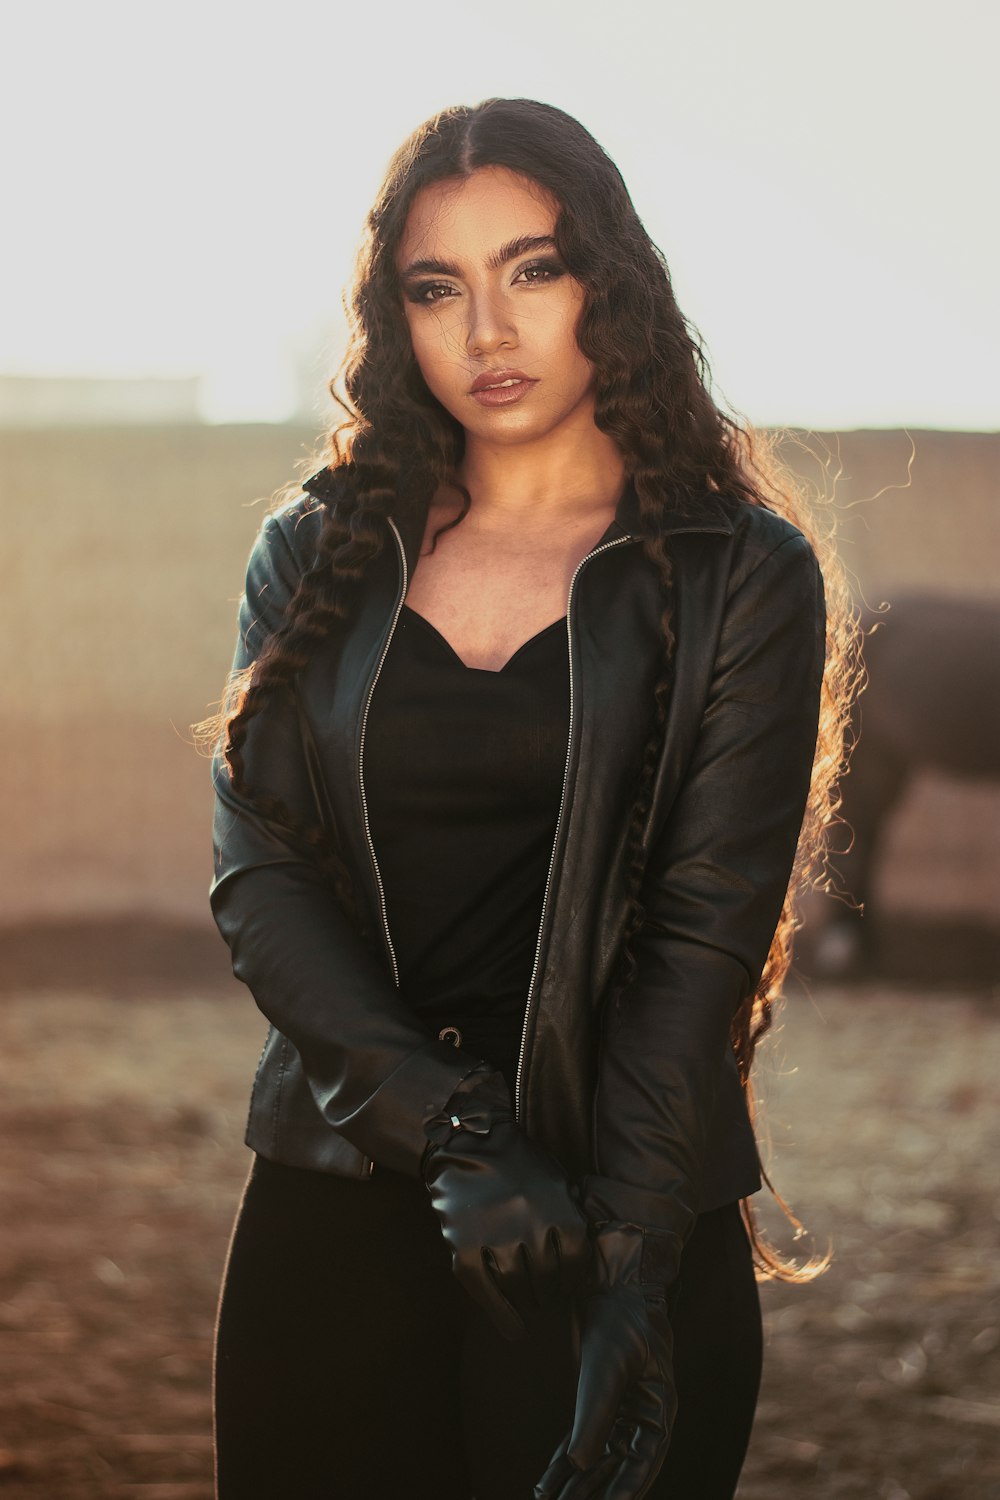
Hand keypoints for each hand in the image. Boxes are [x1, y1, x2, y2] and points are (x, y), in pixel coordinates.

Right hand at [422, 1070, 592, 1339]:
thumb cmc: (517, 1161)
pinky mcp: (463, 1242)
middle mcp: (529, 1219)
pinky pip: (483, 1288)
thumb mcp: (555, 1178)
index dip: (574, 1278)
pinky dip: (499, 1313)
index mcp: (557, 1203)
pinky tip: (512, 1330)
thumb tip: (578, 1262)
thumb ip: (569, 1214)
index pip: (576, 1258)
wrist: (468, 1138)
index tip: (568, 1286)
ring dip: (527, 1302)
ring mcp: (494, 1232)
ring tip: (529, 1303)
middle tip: (545, 1296)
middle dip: (549, 1292)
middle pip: (548, 1276)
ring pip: (518, 1285)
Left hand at [534, 1223, 679, 1499]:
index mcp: (658, 1411)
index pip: (642, 1464)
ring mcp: (620, 1409)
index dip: (625, 1492)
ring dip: (573, 1483)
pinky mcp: (598, 1398)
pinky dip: (564, 1460)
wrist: (611, 1278)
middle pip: (617, 1468)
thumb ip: (593, 1416)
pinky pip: (582, 1438)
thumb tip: (578, 1464)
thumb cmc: (621, 1318)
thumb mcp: (605, 1367)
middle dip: (591, 1494)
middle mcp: (641, 1416)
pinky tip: (548, 1480)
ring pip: (597, 1458)